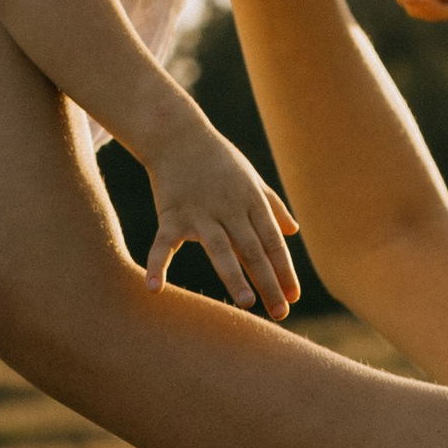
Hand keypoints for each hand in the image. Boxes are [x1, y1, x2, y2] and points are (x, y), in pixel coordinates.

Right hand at [142, 108, 302, 315]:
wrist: (177, 134)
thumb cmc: (218, 159)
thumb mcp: (251, 178)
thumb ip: (272, 206)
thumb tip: (292, 231)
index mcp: (251, 201)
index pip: (272, 242)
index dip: (284, 270)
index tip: (293, 297)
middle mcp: (230, 208)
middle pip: (253, 250)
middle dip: (268, 282)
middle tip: (280, 312)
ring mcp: (200, 212)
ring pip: (220, 248)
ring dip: (234, 277)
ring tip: (247, 303)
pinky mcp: (171, 214)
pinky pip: (163, 244)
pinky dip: (157, 265)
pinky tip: (154, 289)